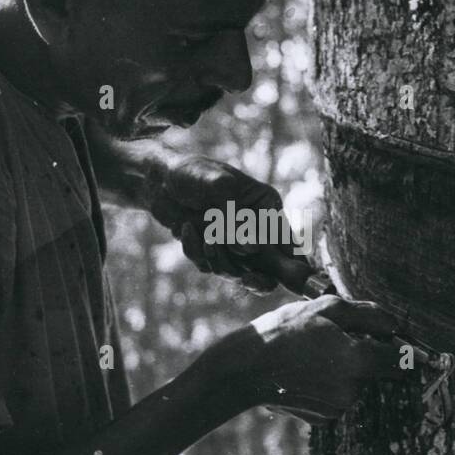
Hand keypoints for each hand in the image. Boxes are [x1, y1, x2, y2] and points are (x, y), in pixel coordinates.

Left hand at [144, 156, 309, 292]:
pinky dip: (195, 250)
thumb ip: (236, 217)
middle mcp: (254, 229)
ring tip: (202, 233)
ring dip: (216, 257)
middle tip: (248, 280)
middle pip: (267, 268)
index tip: (295, 282)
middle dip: (256, 277)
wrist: (159, 179)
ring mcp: (232, 243)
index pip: (287, 242)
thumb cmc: (194, 173)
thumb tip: (251, 248)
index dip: (294, 266)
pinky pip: (208, 265)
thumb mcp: (218, 186)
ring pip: (234, 271)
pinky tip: (185, 228)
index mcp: (266, 207)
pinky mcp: (211, 251)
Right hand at [243, 295, 407, 424]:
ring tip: (310, 354)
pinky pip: (336, 398)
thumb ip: (368, 316)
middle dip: (361, 354)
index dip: (397, 347)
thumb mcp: (327, 309)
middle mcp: (354, 389)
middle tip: (330, 338)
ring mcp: (338, 408)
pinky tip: (303, 373)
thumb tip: (394, 325)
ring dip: (342, 369)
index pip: (400, 360)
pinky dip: (326, 385)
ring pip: (354, 383)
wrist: (244, 370)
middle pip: (373, 370)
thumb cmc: (285, 332)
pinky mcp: (323, 419)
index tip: (387, 339)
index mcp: (360, 361)